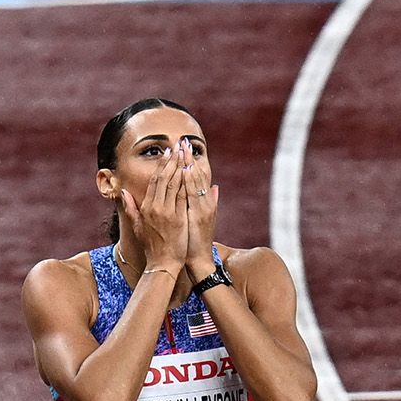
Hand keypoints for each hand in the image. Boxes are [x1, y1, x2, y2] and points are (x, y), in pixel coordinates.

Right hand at [121, 160, 192, 277]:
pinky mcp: (178, 218)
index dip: (161, 165)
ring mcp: (167, 212)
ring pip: (174, 184)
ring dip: (180, 167)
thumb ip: (130, 208)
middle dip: (172, 161)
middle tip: (178, 146)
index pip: (154, 181)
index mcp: (146, 207)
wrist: (162, 263)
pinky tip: (191, 172)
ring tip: (185, 154)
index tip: (167, 153)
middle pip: (164, 178)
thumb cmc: (151, 246)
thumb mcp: (137, 226)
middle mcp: (155, 207)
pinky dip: (187, 183)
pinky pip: (183, 196)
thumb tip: (123, 192)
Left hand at [176, 152, 220, 267]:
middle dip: (190, 158)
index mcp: (205, 202)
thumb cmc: (195, 240)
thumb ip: (210, 201)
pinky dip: (190, 182)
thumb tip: (215, 187)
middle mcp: (206, 203)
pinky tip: (186, 170)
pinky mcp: (200, 215)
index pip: (199, 177)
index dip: (192, 161)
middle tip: (184, 141)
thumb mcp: (203, 219)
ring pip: (197, 182)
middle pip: (198, 176)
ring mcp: (204, 208)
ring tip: (184, 149)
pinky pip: (194, 195)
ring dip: (190, 165)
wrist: (198, 259)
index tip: (186, 147)